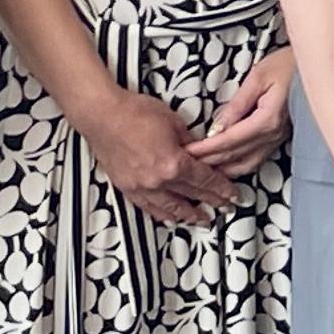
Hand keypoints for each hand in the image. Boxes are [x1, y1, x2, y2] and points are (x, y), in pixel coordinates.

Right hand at [71, 83, 241, 226]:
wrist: (102, 115)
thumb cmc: (135, 112)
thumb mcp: (174, 121)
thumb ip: (190, 141)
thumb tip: (199, 151)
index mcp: (173, 163)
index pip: (204, 179)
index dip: (221, 188)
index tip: (231, 193)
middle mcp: (158, 180)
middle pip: (191, 195)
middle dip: (210, 202)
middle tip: (224, 208)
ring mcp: (140, 187)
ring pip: (169, 208)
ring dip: (187, 215)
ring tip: (201, 220)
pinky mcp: (126, 187)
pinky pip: (147, 207)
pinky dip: (160, 214)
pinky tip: (169, 217)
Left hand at [185, 47, 296, 178]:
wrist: (319, 67)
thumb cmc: (289, 65)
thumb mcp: (258, 77)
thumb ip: (237, 104)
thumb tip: (217, 126)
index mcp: (267, 120)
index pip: (228, 140)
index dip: (205, 148)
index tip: (185, 152)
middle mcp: (273, 135)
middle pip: (234, 156)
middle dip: (208, 162)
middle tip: (185, 164)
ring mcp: (278, 139)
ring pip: (245, 165)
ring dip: (222, 170)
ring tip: (202, 171)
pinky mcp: (280, 138)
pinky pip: (256, 160)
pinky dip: (237, 166)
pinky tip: (226, 167)